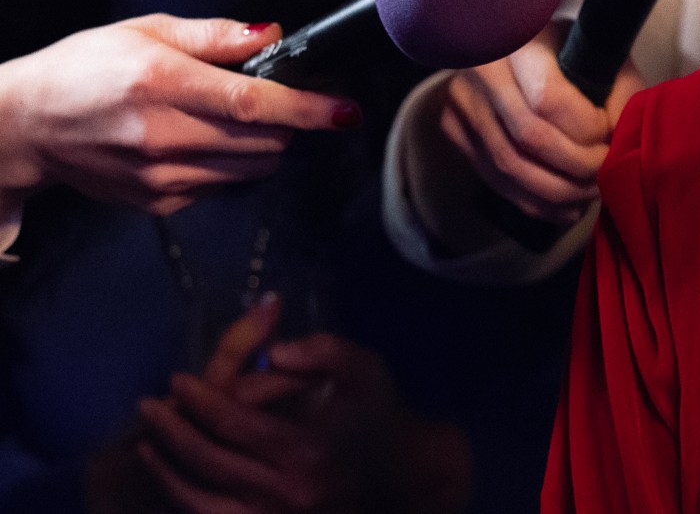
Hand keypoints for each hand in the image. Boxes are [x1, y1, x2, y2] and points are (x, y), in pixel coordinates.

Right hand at [0, 17, 359, 215]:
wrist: (27, 125)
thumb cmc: (85, 68)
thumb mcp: (145, 31)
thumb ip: (215, 36)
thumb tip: (273, 35)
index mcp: (160, 83)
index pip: (252, 103)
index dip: (307, 109)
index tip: (345, 110)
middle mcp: (160, 134)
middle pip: (264, 141)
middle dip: (289, 122)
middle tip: (282, 99)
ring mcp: (158, 176)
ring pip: (252, 168)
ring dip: (265, 144)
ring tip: (236, 117)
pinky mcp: (157, 202)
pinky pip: (224, 186)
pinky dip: (232, 164)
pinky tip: (201, 140)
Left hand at [132, 299, 469, 513]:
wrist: (403, 477)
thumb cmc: (378, 416)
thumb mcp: (364, 370)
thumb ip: (324, 350)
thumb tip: (275, 351)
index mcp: (308, 451)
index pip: (234, 423)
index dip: (198, 399)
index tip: (177, 379)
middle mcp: (286, 494)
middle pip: (207, 462)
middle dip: (170, 431)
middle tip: (148, 405)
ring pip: (199, 500)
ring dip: (166, 470)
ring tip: (147, 442)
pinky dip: (186, 498)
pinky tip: (172, 477)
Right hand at [434, 22, 642, 223]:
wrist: (510, 44)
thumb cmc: (569, 50)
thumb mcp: (599, 54)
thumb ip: (619, 93)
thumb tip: (622, 143)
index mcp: (519, 41)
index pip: (549, 99)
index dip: (586, 129)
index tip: (611, 135)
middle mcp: (481, 70)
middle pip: (529, 138)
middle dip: (576, 167)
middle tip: (606, 174)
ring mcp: (461, 102)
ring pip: (509, 166)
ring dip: (557, 192)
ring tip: (590, 195)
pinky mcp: (454, 130)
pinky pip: (495, 179)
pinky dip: (535, 202)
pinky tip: (566, 207)